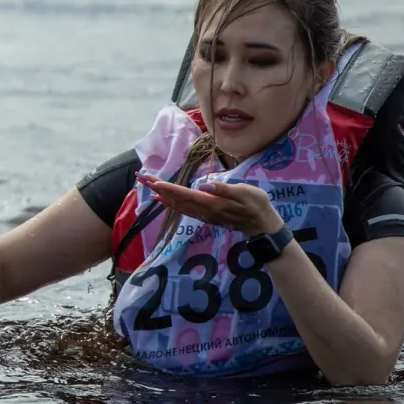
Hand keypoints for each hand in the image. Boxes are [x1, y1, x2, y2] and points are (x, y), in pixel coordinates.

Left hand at [138, 174, 283, 235]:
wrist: (263, 225)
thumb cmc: (257, 205)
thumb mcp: (245, 193)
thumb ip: (224, 189)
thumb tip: (204, 186)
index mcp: (212, 203)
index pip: (185, 194)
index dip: (168, 188)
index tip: (153, 181)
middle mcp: (204, 210)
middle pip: (176, 199)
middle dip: (158, 188)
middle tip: (141, 177)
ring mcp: (204, 215)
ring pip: (177, 204)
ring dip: (161, 195)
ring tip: (147, 185)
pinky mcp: (206, 216)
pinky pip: (184, 209)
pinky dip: (171, 203)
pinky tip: (163, 200)